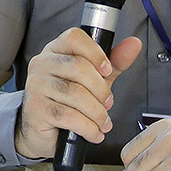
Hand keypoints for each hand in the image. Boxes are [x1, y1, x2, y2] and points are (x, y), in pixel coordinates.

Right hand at [14, 28, 141, 159]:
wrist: (43, 132)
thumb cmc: (68, 102)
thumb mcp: (94, 79)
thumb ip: (113, 62)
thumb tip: (134, 44)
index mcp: (55, 50)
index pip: (74, 37)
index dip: (95, 53)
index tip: (107, 70)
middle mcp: (42, 64)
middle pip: (79, 67)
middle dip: (101, 89)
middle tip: (108, 103)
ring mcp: (36, 86)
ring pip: (76, 94)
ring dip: (97, 112)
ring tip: (102, 122)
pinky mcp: (36, 108)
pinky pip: (69, 116)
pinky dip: (88, 128)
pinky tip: (93, 133)